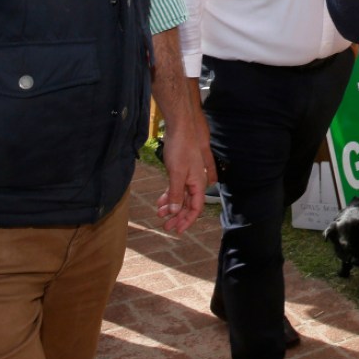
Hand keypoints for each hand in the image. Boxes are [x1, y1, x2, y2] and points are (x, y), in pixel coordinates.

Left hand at [156, 117, 207, 233]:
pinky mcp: (181, 171)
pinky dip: (170, 196)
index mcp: (198, 184)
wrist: (180, 128)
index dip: (187, 221)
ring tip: (160, 214)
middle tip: (166, 226)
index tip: (177, 230)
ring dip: (172, 207)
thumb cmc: (181, 149)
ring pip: (181, 197)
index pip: (196, 208)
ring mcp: (189, 176)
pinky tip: (161, 201)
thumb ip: (177, 194)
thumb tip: (176, 212)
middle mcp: (196, 182)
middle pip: (188, 205)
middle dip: (178, 216)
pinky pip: (177, 188)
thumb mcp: (177, 174)